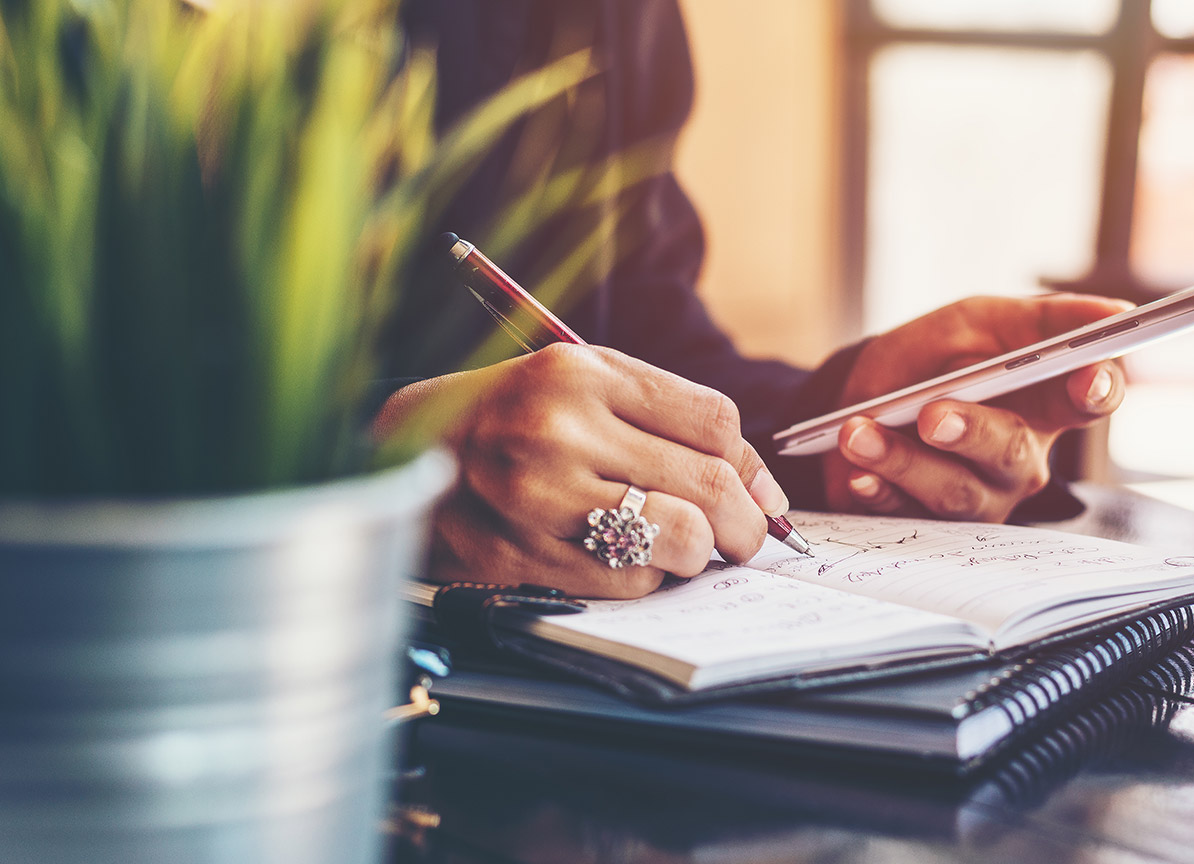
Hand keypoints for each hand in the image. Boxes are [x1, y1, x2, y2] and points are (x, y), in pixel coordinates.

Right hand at [376, 344, 788, 597]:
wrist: (404, 460)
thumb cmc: (513, 416)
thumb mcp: (582, 384)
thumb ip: (670, 417)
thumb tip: (765, 491)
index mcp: (580, 374)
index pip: (713, 422)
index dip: (750, 467)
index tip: (756, 493)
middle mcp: (559, 433)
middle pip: (708, 484)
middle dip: (745, 523)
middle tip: (744, 537)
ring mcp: (539, 500)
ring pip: (680, 539)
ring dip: (698, 553)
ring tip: (683, 546)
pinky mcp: (527, 559)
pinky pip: (632, 582)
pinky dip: (647, 578)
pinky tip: (621, 557)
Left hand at [823, 294, 1131, 520]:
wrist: (860, 395)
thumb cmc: (933, 357)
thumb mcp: (979, 321)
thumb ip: (1043, 319)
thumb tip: (1115, 312)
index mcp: (1045, 402)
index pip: (1094, 398)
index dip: (1097, 390)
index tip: (1085, 379)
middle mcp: (1020, 458)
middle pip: (1012, 452)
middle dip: (970, 431)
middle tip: (931, 415)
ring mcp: (980, 497)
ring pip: (955, 491)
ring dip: (903, 460)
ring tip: (859, 433)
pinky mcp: (932, 524)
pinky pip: (909, 516)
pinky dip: (879, 491)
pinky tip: (859, 474)